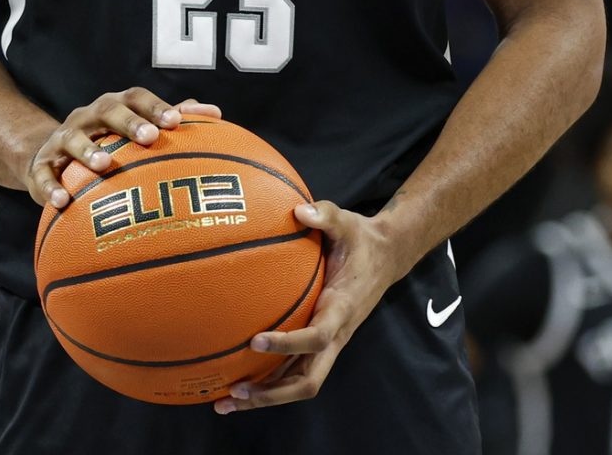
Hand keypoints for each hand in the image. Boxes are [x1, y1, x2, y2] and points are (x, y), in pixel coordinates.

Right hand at [24, 89, 220, 208]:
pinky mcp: (40, 165)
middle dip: (128, 121)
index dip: (155, 107)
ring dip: (88, 150)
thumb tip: (215, 115)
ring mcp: (62, 139)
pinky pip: (42, 174)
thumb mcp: (134, 130)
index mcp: (114, 107)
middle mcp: (87, 117)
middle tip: (149, 137)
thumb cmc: (106, 144)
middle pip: (106, 110)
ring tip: (103, 165)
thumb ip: (173, 120)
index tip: (176, 122)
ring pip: (72, 138)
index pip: (135, 98)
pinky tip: (63, 201)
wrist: (49, 157)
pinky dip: (50, 187)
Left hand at [214, 199, 410, 413]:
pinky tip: (236, 381)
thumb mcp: (347, 221)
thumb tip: (298, 210)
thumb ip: (325, 215)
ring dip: (265, 396)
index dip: (287, 344)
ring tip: (225, 401)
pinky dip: (268, 381)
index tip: (255, 341)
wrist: (387, 256)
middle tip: (235, 392)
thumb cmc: (361, 239)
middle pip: (307, 380)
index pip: (317, 337)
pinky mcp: (320, 342)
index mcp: (342, 309)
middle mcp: (336, 334)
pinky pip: (293, 370)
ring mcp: (328, 342)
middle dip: (272, 393)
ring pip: (299, 383)